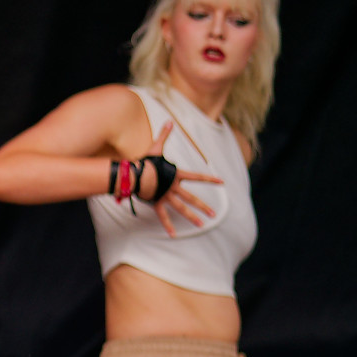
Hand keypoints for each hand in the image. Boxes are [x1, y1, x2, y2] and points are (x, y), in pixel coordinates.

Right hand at [145, 119, 221, 236]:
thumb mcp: (156, 147)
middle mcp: (174, 187)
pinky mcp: (156, 203)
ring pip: (182, 208)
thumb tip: (170, 121)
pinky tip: (173, 235)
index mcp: (176, 175)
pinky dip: (168, 225)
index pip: (197, 177)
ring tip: (202, 224)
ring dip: (192, 217)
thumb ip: (164, 135)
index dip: (209, 179)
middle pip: (192, 197)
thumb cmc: (145, 161)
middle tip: (214, 214)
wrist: (134, 174)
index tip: (221, 183)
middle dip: (203, 206)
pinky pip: (163, 216)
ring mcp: (166, 196)